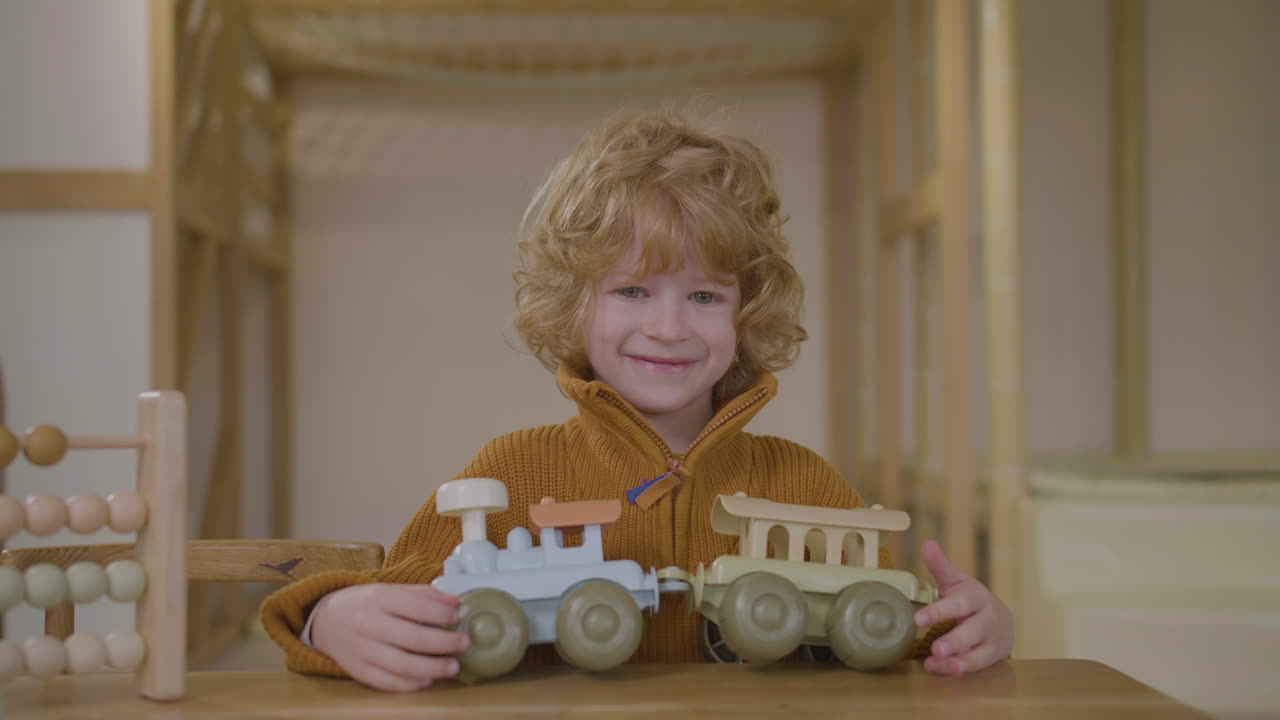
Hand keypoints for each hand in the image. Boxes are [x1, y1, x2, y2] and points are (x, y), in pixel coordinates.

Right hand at [311, 583, 470, 691]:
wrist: (326, 620)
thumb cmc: (366, 603)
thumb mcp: (389, 590)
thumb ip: (421, 594)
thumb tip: (454, 601)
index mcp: (379, 598)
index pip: (415, 606)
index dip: (440, 613)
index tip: (457, 616)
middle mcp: (369, 624)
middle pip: (412, 638)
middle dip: (443, 642)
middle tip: (465, 643)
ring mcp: (362, 650)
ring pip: (401, 664)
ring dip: (432, 668)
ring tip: (453, 667)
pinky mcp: (358, 671)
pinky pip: (387, 682)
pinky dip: (409, 685)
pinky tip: (427, 681)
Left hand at [913, 540, 1013, 675]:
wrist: (1001, 620)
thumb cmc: (970, 600)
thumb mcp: (957, 581)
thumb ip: (940, 566)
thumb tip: (927, 543)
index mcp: (975, 596)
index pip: (958, 604)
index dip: (938, 612)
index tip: (917, 620)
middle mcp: (987, 618)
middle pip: (972, 630)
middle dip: (954, 640)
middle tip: (935, 648)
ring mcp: (992, 639)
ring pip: (978, 652)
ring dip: (959, 659)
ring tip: (937, 662)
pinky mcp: (993, 656)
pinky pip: (978, 665)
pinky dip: (959, 668)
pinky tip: (940, 668)